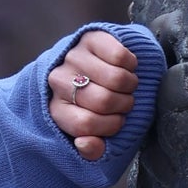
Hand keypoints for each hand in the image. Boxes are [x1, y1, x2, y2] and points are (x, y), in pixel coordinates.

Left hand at [48, 29, 139, 160]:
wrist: (95, 66)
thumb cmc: (96, 105)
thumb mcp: (94, 132)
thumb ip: (92, 149)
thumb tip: (85, 144)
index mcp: (56, 109)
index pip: (86, 125)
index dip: (110, 126)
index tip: (117, 121)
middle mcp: (58, 81)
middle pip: (103, 101)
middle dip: (123, 105)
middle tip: (124, 102)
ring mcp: (73, 57)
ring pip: (115, 78)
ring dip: (130, 86)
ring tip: (126, 86)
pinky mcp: (90, 38)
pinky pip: (121, 56)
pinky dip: (131, 65)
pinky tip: (126, 68)